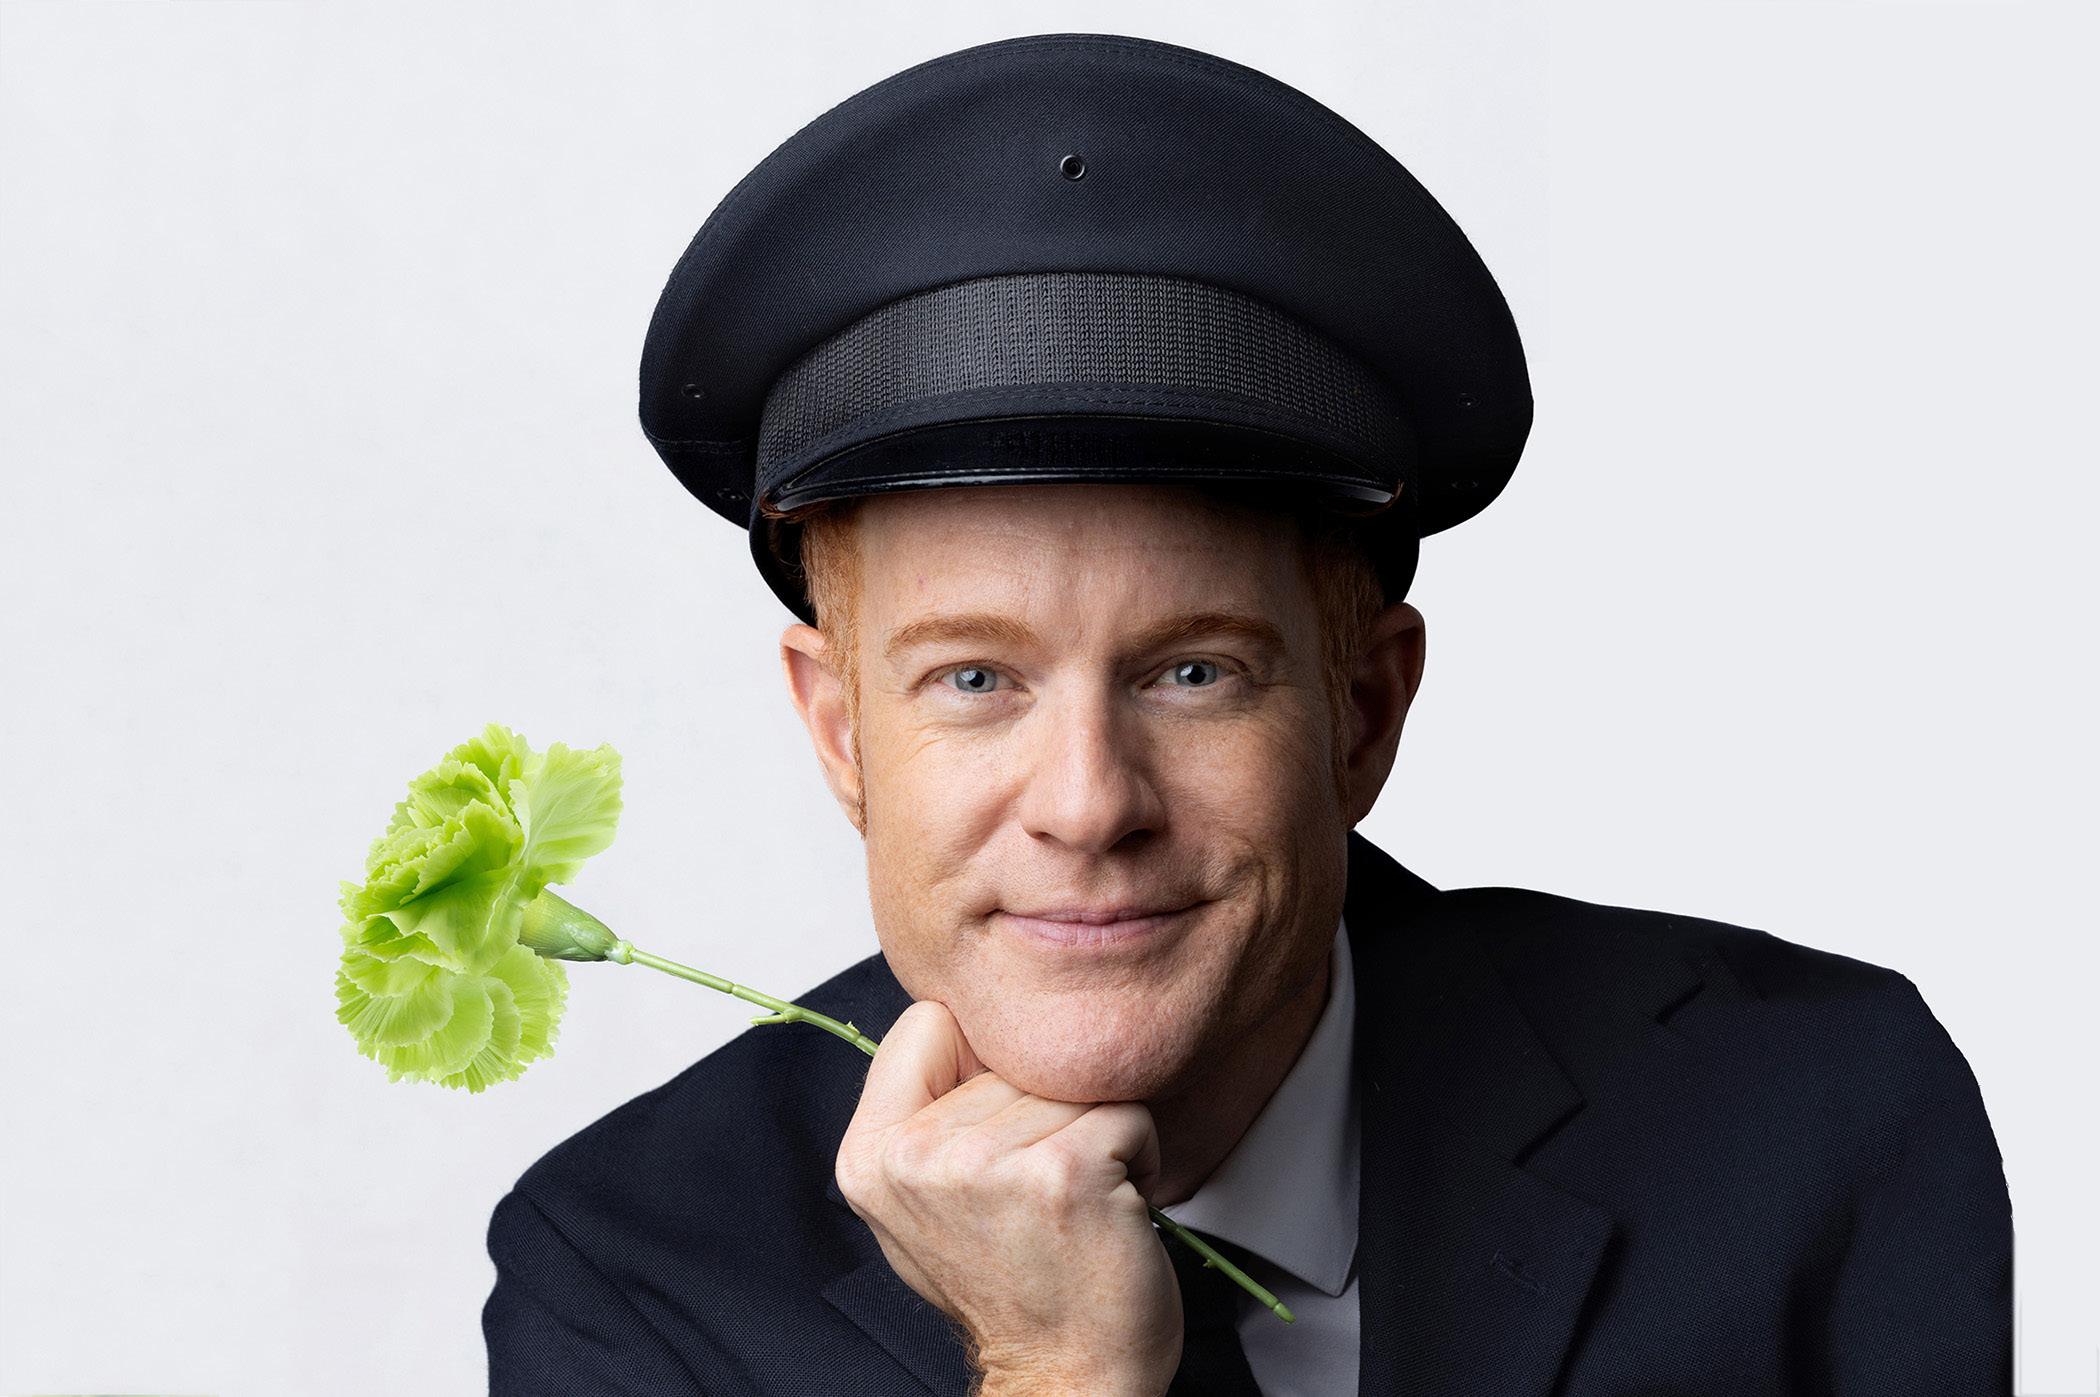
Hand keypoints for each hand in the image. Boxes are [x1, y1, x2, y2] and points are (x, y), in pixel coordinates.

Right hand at [834, 999, 1180, 1395]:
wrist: (1064, 1378)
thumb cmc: (1011, 1290)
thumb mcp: (923, 1203)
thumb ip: (924, 1113)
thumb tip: (968, 1025)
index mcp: (871, 1154)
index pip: (927, 1021)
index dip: (975, 1064)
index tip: (993, 1130)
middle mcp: (918, 1156)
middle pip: (1010, 1054)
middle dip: (1042, 1109)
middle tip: (1039, 1190)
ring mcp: (989, 1164)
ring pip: (1072, 1081)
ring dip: (1094, 1133)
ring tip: (1074, 1199)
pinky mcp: (1065, 1172)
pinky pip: (1127, 1110)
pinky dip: (1140, 1153)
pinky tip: (1112, 1206)